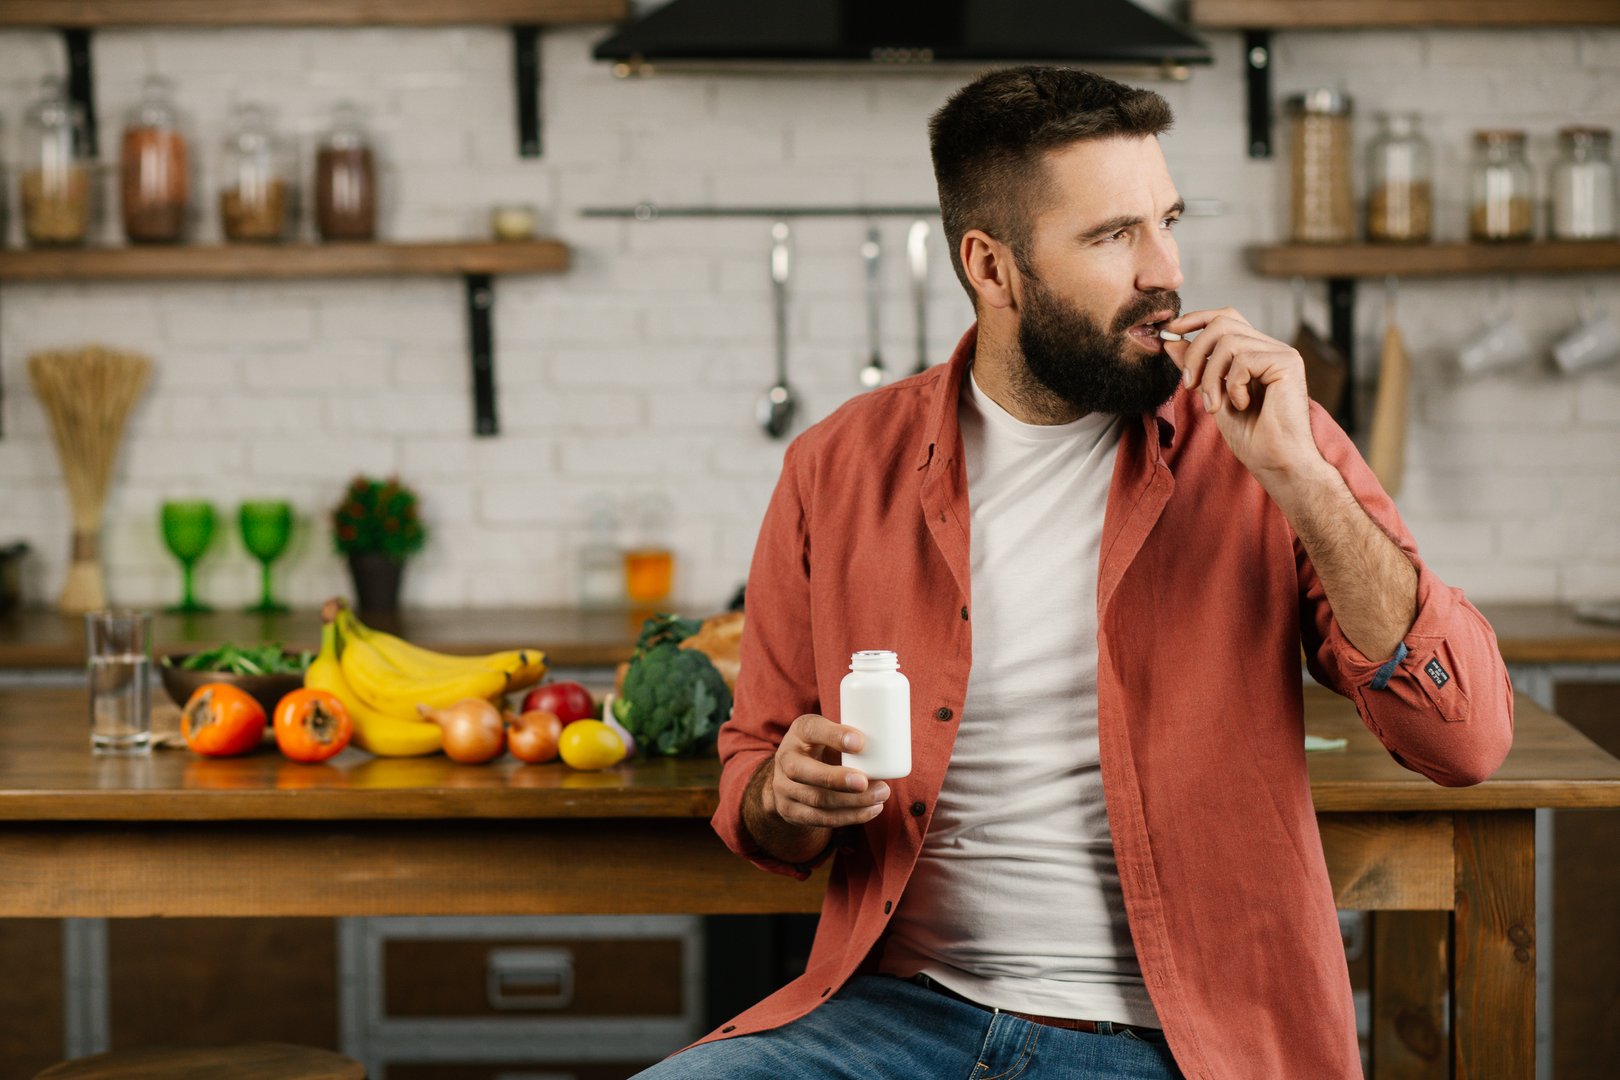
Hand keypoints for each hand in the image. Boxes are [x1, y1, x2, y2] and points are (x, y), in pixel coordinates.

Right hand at [766, 713, 890, 827]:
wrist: (791, 777)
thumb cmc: (823, 748)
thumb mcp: (829, 734)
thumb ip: (851, 735)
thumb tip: (894, 739)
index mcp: (799, 732)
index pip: (811, 730)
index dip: (834, 736)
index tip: (860, 742)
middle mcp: (785, 759)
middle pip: (805, 772)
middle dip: (837, 779)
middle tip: (866, 781)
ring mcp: (784, 788)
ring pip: (816, 800)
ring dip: (852, 802)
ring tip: (881, 795)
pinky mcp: (791, 812)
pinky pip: (821, 819)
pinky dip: (850, 816)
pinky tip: (871, 810)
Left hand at [1162, 307, 1324, 482]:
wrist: (1276, 461)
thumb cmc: (1250, 436)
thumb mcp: (1212, 395)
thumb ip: (1196, 367)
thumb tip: (1171, 341)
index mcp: (1255, 352)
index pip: (1225, 318)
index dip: (1196, 318)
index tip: (1170, 330)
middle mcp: (1270, 347)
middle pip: (1223, 323)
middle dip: (1196, 352)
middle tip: (1189, 386)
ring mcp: (1281, 353)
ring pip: (1228, 341)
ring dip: (1211, 376)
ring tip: (1214, 405)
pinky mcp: (1288, 363)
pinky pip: (1244, 359)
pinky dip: (1233, 385)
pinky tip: (1243, 404)